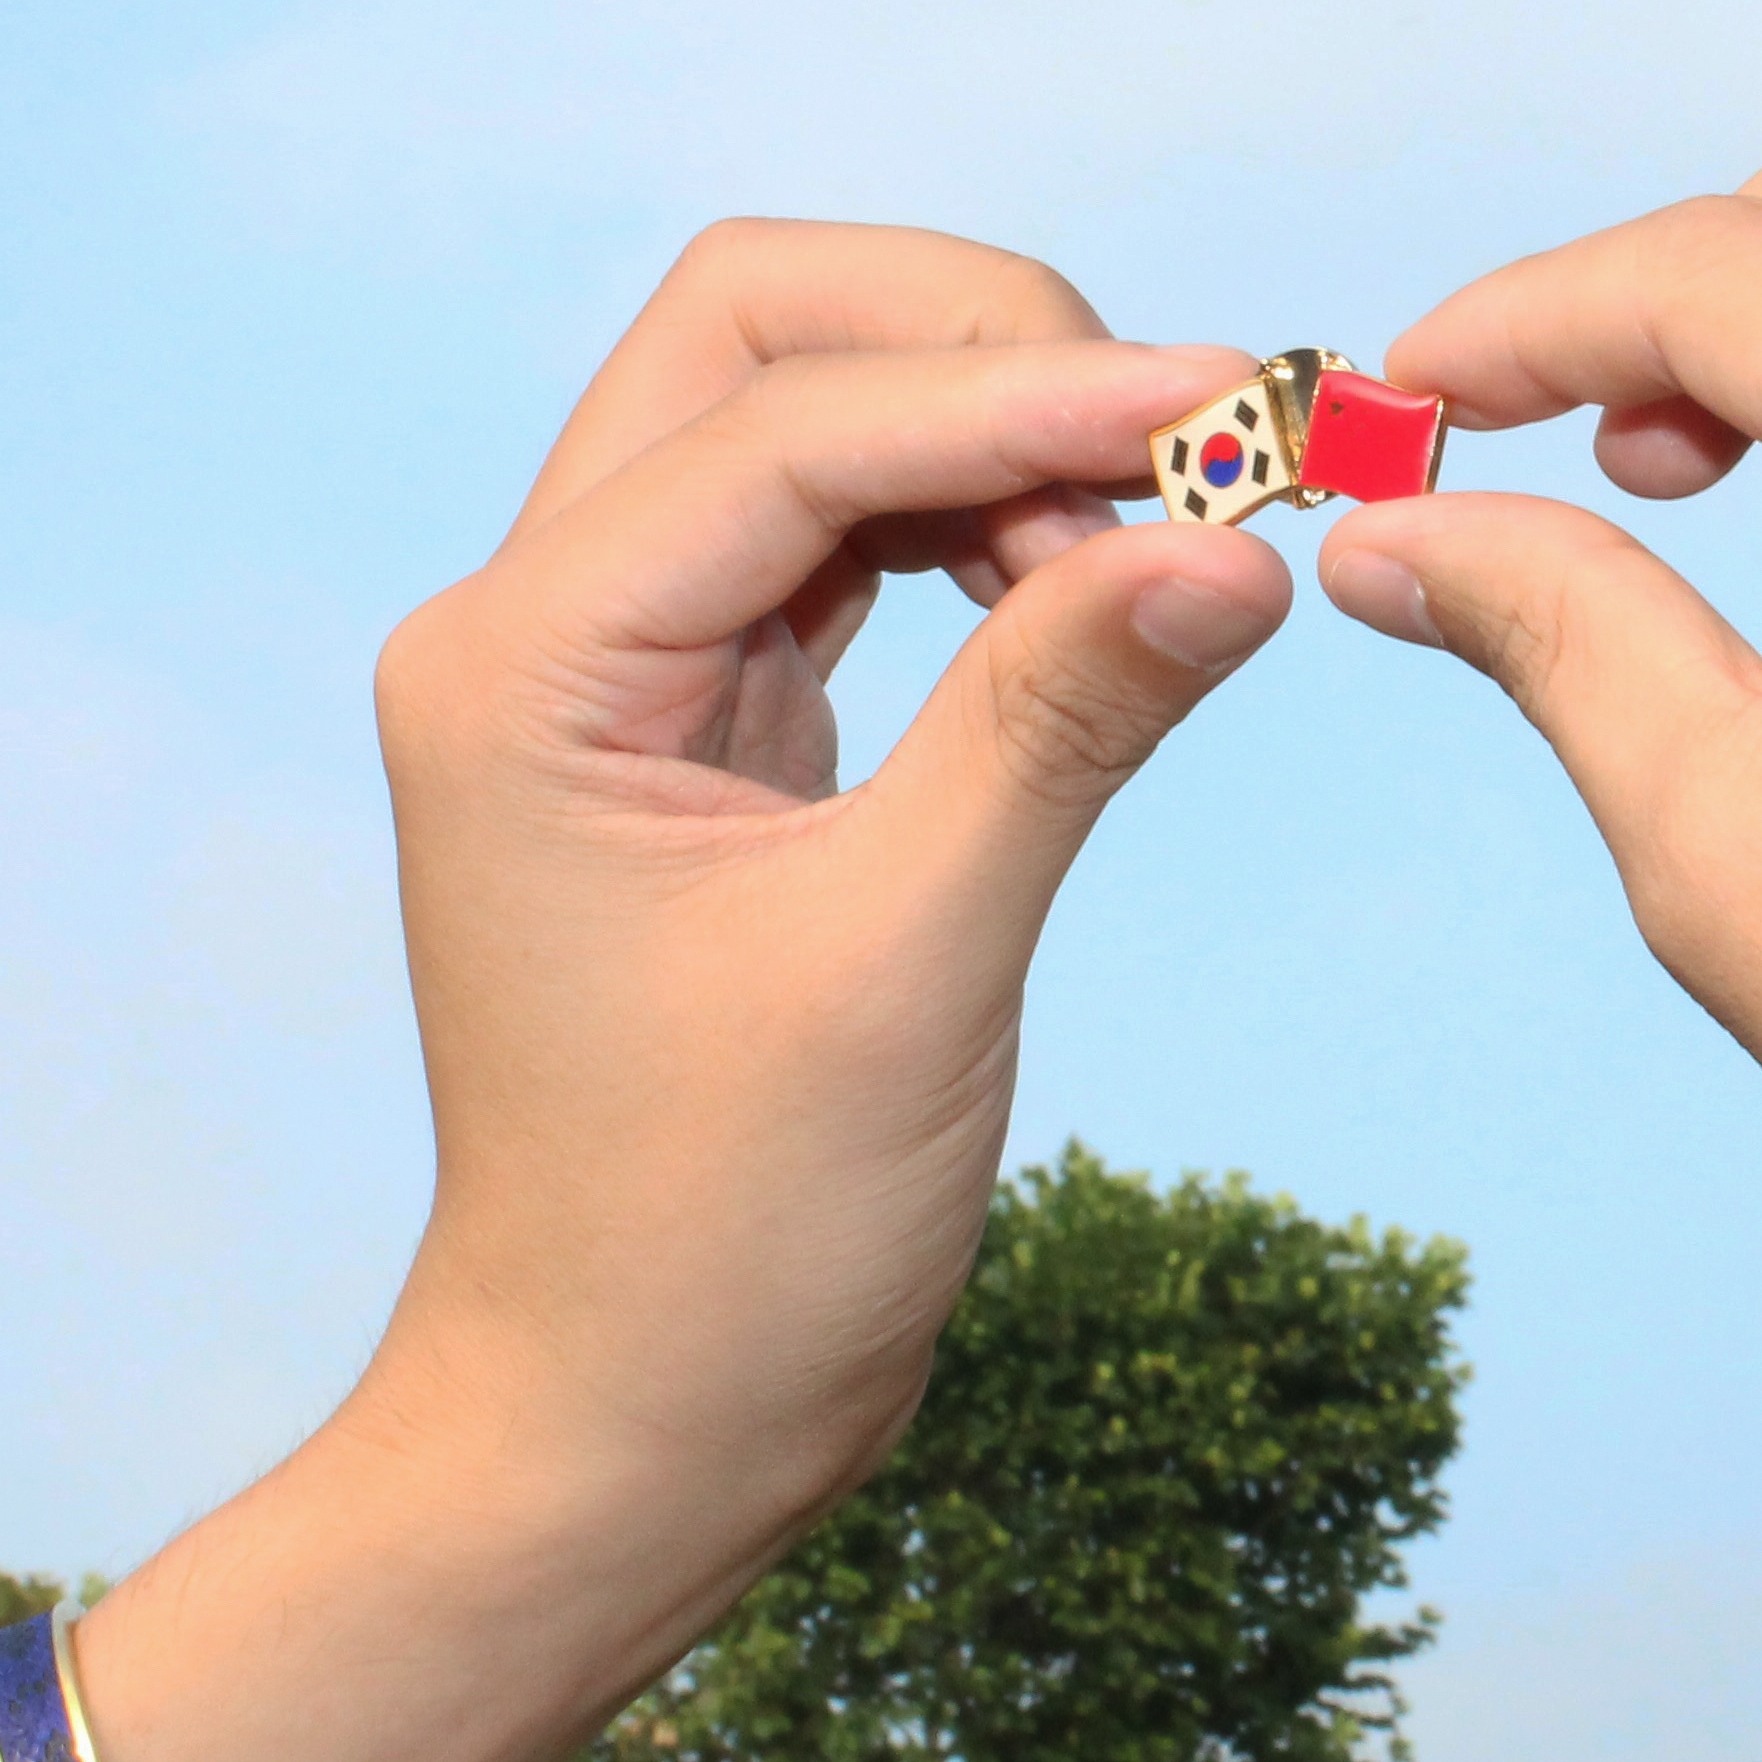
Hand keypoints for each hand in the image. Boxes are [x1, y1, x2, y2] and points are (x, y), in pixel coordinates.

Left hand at [359, 220, 1287, 1614]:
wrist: (623, 1425)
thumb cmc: (720, 1243)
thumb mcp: (909, 965)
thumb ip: (1061, 720)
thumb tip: (1237, 541)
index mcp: (523, 665)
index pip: (791, 424)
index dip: (1027, 396)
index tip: (1236, 416)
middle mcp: (538, 629)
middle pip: (760, 337)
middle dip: (980, 347)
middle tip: (1180, 454)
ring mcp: (617, 672)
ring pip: (808, 422)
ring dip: (993, 433)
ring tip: (1160, 535)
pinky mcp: (703, 730)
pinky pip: (841, 548)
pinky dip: (977, 530)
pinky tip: (1092, 588)